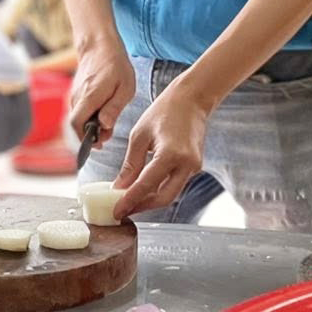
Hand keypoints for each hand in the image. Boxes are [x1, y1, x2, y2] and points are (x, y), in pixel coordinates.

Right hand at [68, 33, 134, 152]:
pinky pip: (80, 109)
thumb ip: (114, 108)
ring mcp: (74, 94)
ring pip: (79, 117)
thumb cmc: (115, 64)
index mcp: (89, 97)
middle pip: (76, 124)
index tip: (98, 145)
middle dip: (90, 135)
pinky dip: (89, 116)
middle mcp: (77, 97)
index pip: (77, 124)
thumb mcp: (124, 88)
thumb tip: (104, 126)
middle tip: (107, 135)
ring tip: (108, 123)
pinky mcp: (76, 91)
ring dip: (91, 125)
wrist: (99, 44)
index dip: (84, 139)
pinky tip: (102, 112)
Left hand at [113, 82, 212, 218]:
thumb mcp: (140, 135)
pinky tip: (144, 189)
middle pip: (163, 198)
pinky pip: (175, 184)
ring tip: (130, 201)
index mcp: (171, 154)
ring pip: (170, 194)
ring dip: (150, 200)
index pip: (146, 186)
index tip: (117, 212)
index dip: (129, 201)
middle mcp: (186, 164)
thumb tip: (120, 187)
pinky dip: (159, 189)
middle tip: (123, 211)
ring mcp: (193, 166)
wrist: (192, 100)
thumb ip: (131, 164)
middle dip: (142, 207)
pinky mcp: (194, 166)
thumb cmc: (165, 110)